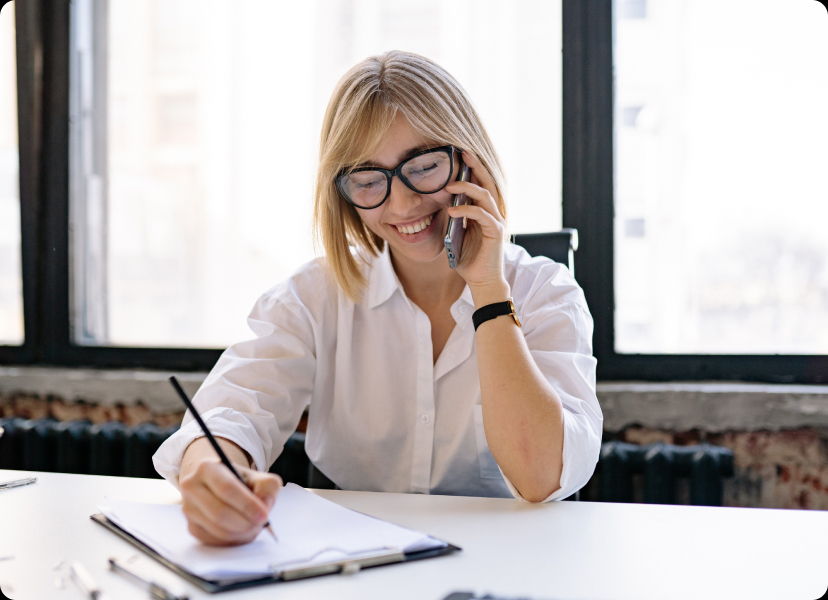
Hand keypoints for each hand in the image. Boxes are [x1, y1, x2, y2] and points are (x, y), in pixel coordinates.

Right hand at [178, 437, 282, 545]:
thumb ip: (267, 488)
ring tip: (253, 527)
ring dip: (240, 533)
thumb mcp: (258, 476)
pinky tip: (241, 531)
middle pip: (219, 512)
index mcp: (207, 467)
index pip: (226, 488)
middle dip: (244, 523)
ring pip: (216, 529)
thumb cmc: (241, 481)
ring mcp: (188, 508)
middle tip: (260, 524)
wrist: (219, 485)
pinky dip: (231, 540)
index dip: (247, 505)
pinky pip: (212, 540)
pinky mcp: (190, 526)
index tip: (263, 516)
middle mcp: (192, 486)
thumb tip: (263, 507)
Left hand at [444, 150, 508, 296]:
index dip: (472, 169)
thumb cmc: (469, 259)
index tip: (459, 155)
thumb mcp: (457, 234)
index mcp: (485, 211)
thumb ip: (454, 219)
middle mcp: (494, 213)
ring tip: (449, 185)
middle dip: (475, 167)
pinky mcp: (495, 232)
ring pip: (485, 195)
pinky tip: (452, 210)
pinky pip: (481, 215)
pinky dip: (466, 210)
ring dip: (466, 188)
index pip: (481, 184)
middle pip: (487, 183)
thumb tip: (441, 203)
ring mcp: (496, 221)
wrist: (481, 281)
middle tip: (462, 153)